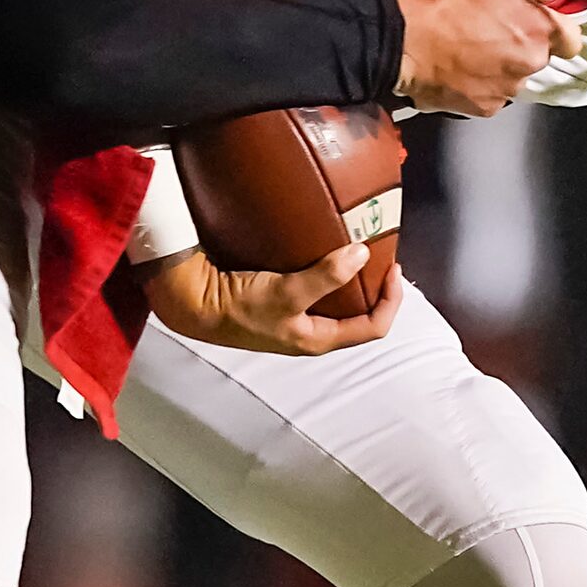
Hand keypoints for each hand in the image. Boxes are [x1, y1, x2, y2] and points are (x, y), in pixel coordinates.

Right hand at [139, 245, 402, 356]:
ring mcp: (295, 318)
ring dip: (351, 276)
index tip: (392, 266)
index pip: (374, 327)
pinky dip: (327, 269)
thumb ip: (325, 277)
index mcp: (320, 339)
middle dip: (374, 285)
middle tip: (378, 252)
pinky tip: (322, 248)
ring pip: (338, 300)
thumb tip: (361, 254)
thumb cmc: (239, 306)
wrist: (194, 303)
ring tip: (356, 247)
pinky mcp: (280, 301)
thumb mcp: (286, 293)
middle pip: (360, 313)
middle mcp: (312, 331)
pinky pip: (316, 287)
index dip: (391, 299)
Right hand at [391, 0, 579, 115]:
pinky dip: (479, 84)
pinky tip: (458, 68)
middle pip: (538, 58)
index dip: (553, 28)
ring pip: (513, 78)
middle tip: (488, 29)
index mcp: (538, 30)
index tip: (531, 21)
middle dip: (520, 45)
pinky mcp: (482, 108)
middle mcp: (529, 65)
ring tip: (469, 49)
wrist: (400, 39)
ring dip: (499, 65)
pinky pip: (490, 95)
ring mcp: (505, 90)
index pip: (572, 40)